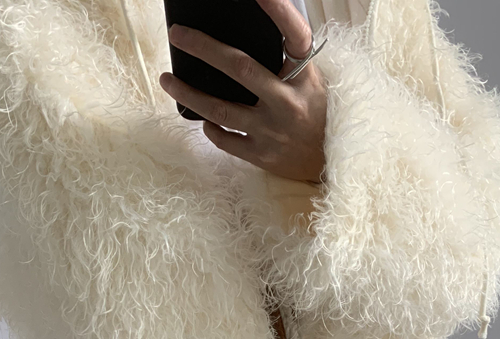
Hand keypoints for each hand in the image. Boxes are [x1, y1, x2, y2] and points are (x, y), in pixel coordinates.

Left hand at [159, 0, 327, 183]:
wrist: (332, 163)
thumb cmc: (317, 113)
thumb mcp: (311, 80)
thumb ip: (286, 59)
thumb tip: (245, 34)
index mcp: (304, 76)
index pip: (294, 34)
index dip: (279, 10)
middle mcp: (288, 102)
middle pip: (240, 68)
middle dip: (204, 48)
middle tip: (178, 34)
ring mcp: (272, 131)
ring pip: (220, 110)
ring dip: (189, 93)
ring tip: (168, 79)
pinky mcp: (262, 156)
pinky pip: (226, 140)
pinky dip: (210, 127)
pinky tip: (202, 117)